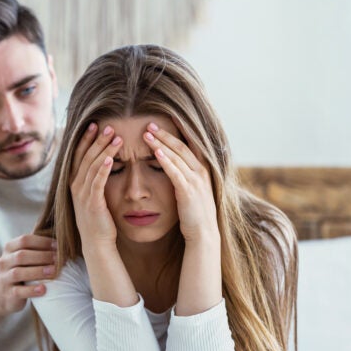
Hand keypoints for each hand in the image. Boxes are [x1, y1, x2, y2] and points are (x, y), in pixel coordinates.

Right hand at [0, 234, 56, 313]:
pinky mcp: (8, 294)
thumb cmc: (22, 271)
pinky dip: (32, 290)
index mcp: (9, 248)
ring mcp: (4, 278)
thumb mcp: (25, 258)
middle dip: (42, 256)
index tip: (58, 246)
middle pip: (21, 255)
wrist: (5, 294)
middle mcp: (4, 262)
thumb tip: (62, 242)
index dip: (42, 242)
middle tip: (59, 259)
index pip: (24, 240)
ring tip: (53, 272)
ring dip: (38, 271)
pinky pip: (19, 291)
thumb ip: (37, 249)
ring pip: (18, 273)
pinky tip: (43, 289)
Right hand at [69, 123, 123, 246]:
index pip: (79, 155)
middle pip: (85, 157)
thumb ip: (96, 178)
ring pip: (92, 166)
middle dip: (97, 140)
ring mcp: (82, 194)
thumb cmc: (99, 218)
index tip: (94, 124)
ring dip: (104, 150)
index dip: (85, 139)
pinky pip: (97, 182)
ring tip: (115, 137)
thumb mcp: (94, 195)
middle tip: (109, 126)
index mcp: (75, 182)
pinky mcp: (92, 203)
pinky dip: (103, 168)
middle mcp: (76, 186)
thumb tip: (105, 160)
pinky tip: (110, 158)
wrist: (97, 242)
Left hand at [143, 122, 218, 242]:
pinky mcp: (188, 191)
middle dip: (165, 133)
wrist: (203, 234)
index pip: (190, 143)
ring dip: (161, 143)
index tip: (167, 117)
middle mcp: (201, 171)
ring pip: (177, 155)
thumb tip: (173, 165)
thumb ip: (184, 176)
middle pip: (182, 146)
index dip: (179, 129)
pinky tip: (154, 151)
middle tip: (149, 122)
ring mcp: (196, 181)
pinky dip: (165, 160)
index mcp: (202, 169)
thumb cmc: (194, 213)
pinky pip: (175, 172)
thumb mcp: (192, 190)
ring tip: (146, 133)